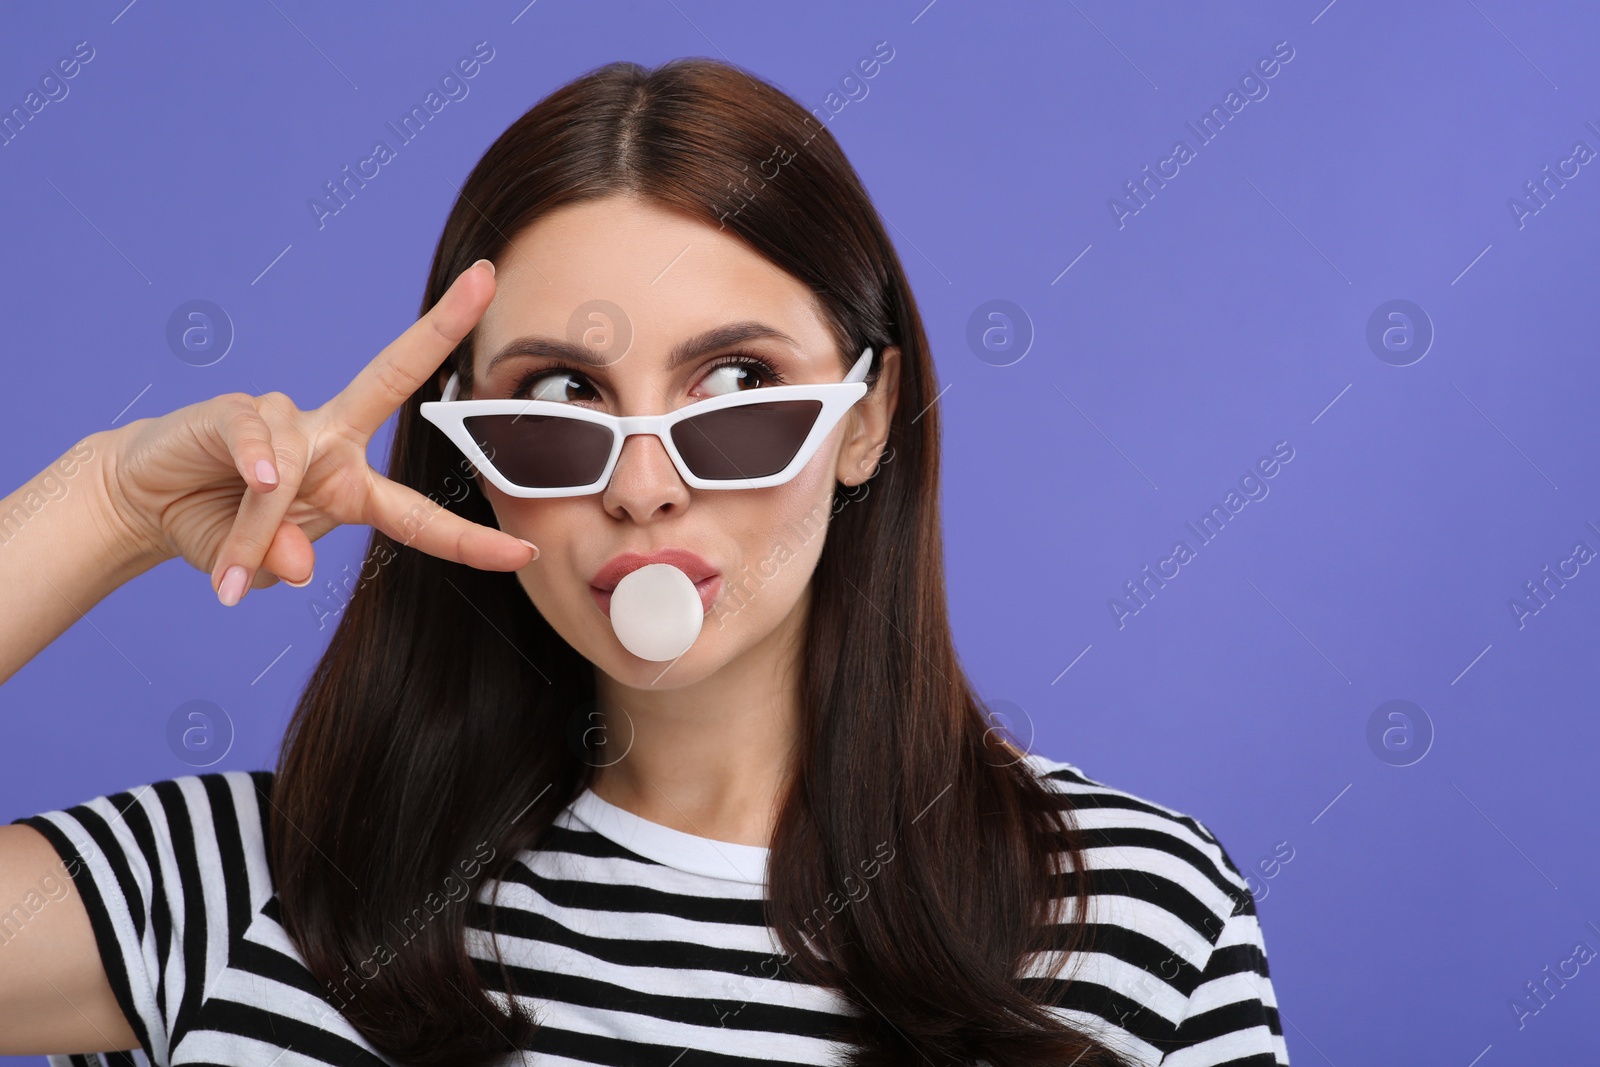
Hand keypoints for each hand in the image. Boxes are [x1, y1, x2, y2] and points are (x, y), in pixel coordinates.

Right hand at [102, 259, 536, 605]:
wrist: (144, 505)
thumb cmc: (215, 529)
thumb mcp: (253, 565)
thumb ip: (280, 564)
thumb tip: (297, 564)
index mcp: (351, 486)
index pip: (422, 514)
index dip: (471, 540)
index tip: (525, 553)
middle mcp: (330, 440)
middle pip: (394, 375)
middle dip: (441, 324)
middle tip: (485, 277)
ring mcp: (286, 420)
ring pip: (294, 468)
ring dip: (260, 524)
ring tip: (227, 569)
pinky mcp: (236, 411)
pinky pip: (259, 439)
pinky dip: (255, 471)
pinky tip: (251, 485)